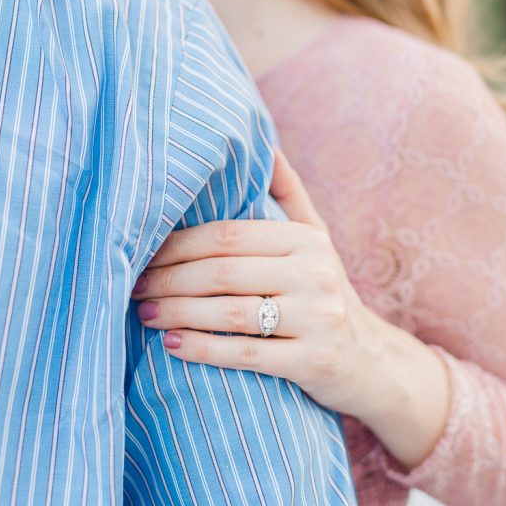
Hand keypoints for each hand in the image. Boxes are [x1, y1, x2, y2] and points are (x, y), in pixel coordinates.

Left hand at [131, 150, 375, 413]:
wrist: (373, 362)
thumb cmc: (326, 293)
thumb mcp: (316, 239)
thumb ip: (287, 192)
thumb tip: (263, 143)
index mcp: (306, 240)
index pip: (228, 234)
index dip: (178, 244)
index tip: (143, 252)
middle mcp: (315, 273)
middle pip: (224, 272)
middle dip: (169, 279)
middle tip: (133, 286)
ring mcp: (317, 319)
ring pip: (231, 312)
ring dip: (177, 313)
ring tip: (143, 314)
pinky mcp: (314, 362)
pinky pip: (246, 354)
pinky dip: (202, 349)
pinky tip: (171, 345)